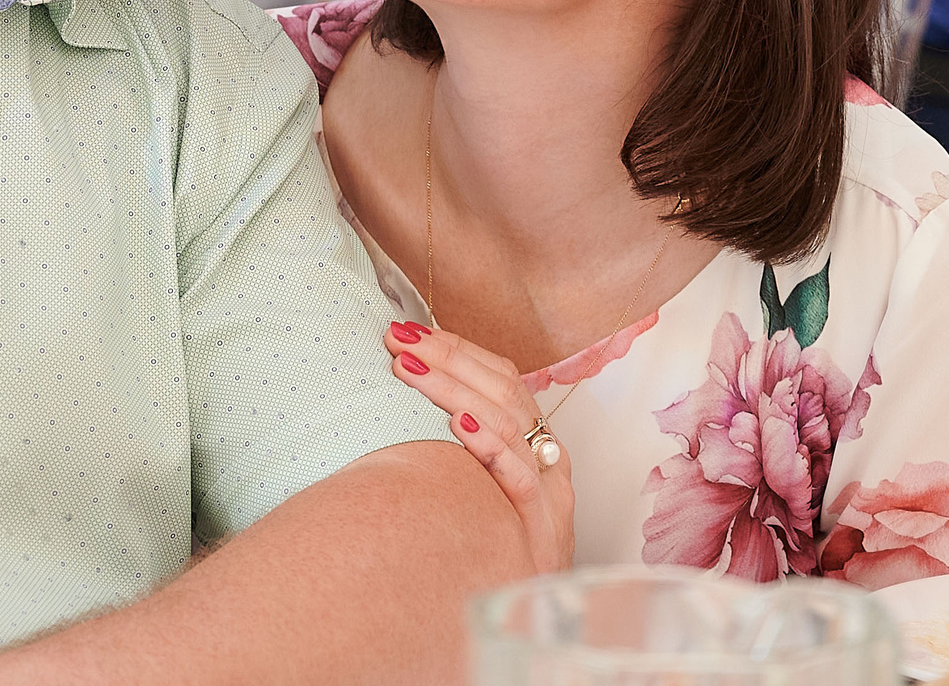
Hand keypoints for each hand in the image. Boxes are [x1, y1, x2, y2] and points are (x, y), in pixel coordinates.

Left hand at [384, 321, 575, 572]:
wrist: (536, 617)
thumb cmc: (501, 544)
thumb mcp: (483, 486)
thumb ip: (461, 441)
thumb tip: (403, 392)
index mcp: (535, 439)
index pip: (501, 375)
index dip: (457, 348)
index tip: (409, 330)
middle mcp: (547, 456)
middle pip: (503, 389)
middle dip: (449, 358)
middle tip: (398, 339)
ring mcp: (550, 491)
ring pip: (508, 423)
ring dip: (455, 390)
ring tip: (410, 370)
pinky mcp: (545, 528)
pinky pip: (519, 477)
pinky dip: (489, 446)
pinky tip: (457, 425)